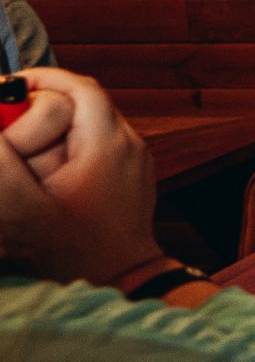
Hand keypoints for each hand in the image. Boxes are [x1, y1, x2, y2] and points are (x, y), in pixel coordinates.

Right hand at [0, 68, 160, 286]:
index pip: (80, 87)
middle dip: (41, 112)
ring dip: (54, 135)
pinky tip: (47, 178)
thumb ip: (2, 167)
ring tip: (28, 161)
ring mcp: (135, 160)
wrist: (122, 281)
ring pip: (88, 126)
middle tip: (12, 133)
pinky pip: (97, 148)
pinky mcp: (132, 176)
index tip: (10, 88)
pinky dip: (69, 151)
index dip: (43, 80)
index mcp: (108, 144)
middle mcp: (128, 145)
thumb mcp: (23, 211)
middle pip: (83, 104)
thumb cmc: (74, 253)